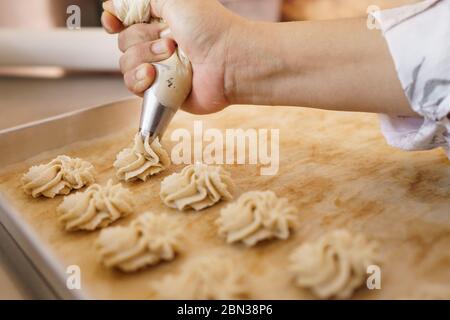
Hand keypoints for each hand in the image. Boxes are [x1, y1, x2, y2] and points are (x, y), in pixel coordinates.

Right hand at [101, 0, 246, 113]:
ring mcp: (159, 69)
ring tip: (170, 56)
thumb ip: (140, 0)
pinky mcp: (160, 91)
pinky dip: (140, 80)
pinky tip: (153, 76)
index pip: (125, 20)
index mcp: (161, 20)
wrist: (228, 63)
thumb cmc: (210, 29)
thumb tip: (112, 5)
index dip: (115, 20)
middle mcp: (158, 44)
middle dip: (141, 39)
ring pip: (125, 64)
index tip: (113, 20)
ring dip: (144, 58)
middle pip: (123, 42)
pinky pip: (134, 87)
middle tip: (169, 41)